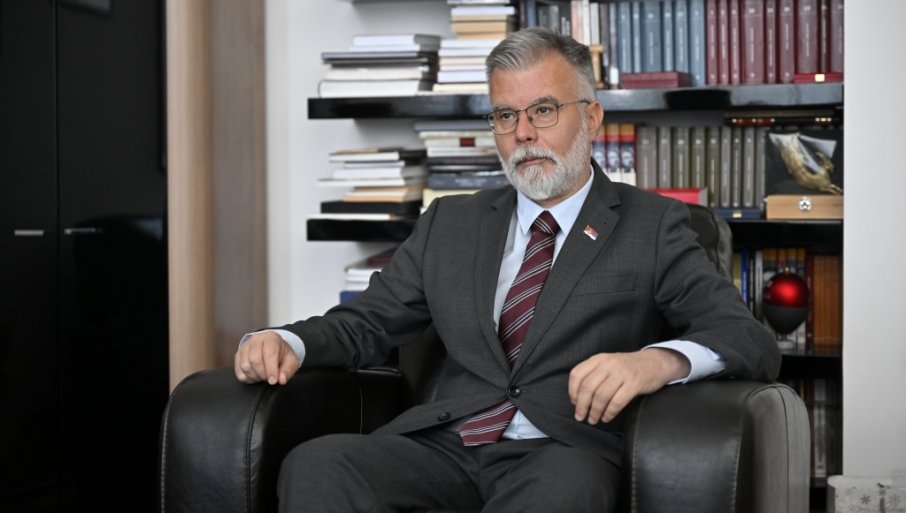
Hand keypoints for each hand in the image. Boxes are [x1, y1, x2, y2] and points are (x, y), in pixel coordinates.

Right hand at [234, 331, 299, 384]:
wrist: (272, 348)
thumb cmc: (282, 354)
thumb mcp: (291, 361)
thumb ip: (288, 370)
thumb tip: (281, 380)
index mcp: (271, 338)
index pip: (269, 353)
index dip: (271, 369)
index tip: (273, 380)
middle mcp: (255, 340)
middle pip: (254, 360)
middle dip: (263, 374)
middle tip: (269, 378)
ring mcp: (244, 347)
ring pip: (245, 366)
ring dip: (255, 376)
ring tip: (263, 376)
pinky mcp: (237, 356)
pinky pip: (238, 371)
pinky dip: (247, 378)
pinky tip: (255, 376)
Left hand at [568, 349, 689, 424]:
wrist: (656, 363)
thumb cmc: (629, 367)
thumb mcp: (608, 363)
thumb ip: (594, 374)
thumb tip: (578, 397)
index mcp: (599, 359)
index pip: (577, 374)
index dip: (572, 391)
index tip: (574, 402)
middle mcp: (609, 364)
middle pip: (588, 387)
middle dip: (582, 405)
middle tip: (580, 416)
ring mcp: (622, 373)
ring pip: (601, 396)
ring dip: (595, 411)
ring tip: (593, 420)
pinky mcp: (634, 383)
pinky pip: (617, 402)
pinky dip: (609, 413)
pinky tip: (607, 417)